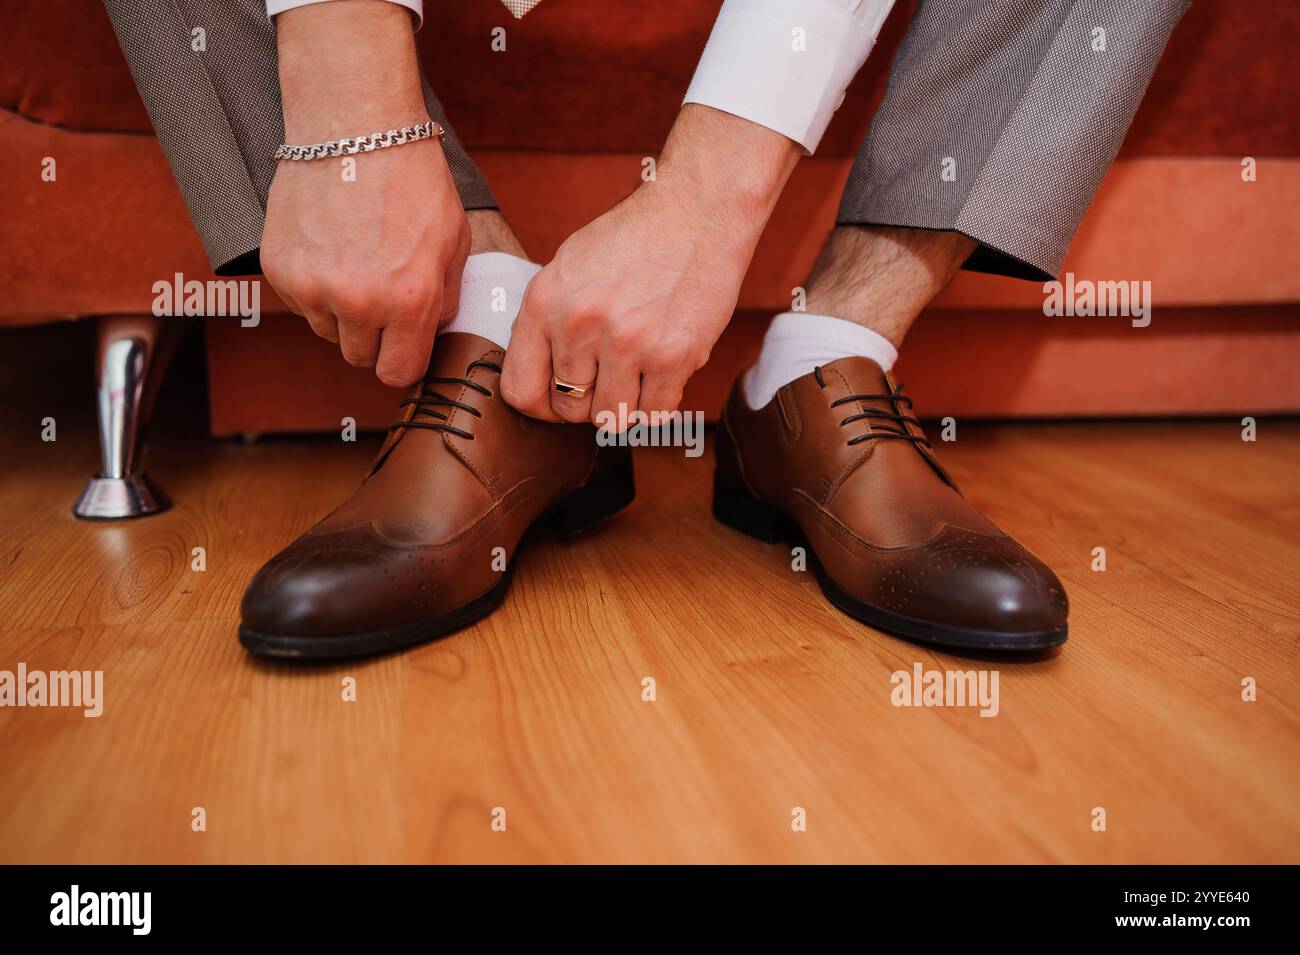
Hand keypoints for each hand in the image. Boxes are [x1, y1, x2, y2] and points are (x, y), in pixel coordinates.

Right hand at [260, 1, 469, 387]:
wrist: (354, 127)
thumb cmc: (412, 180)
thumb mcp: (454, 242)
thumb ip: (444, 299)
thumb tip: (429, 334)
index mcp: (408, 301)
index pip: (399, 373)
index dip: (405, 360)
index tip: (405, 345)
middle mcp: (358, 302)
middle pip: (360, 358)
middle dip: (374, 338)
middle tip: (382, 298)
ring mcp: (313, 287)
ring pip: (328, 332)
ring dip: (342, 314)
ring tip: (356, 266)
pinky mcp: (280, 269)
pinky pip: (300, 304)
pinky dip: (314, 287)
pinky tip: (330, 249)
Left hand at [500, 105, 799, 426]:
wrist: (697, 209)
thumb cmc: (634, 237)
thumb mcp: (569, 267)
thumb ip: (548, 322)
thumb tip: (540, 381)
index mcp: (545, 302)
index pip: (520, 390)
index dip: (540, 406)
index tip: (557, 400)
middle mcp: (580, 324)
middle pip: (569, 410)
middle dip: (587, 402)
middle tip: (607, 378)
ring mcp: (628, 343)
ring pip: (612, 417)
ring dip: (623, 404)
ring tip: (635, 373)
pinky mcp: (673, 355)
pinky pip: (655, 413)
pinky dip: (657, 402)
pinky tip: (661, 372)